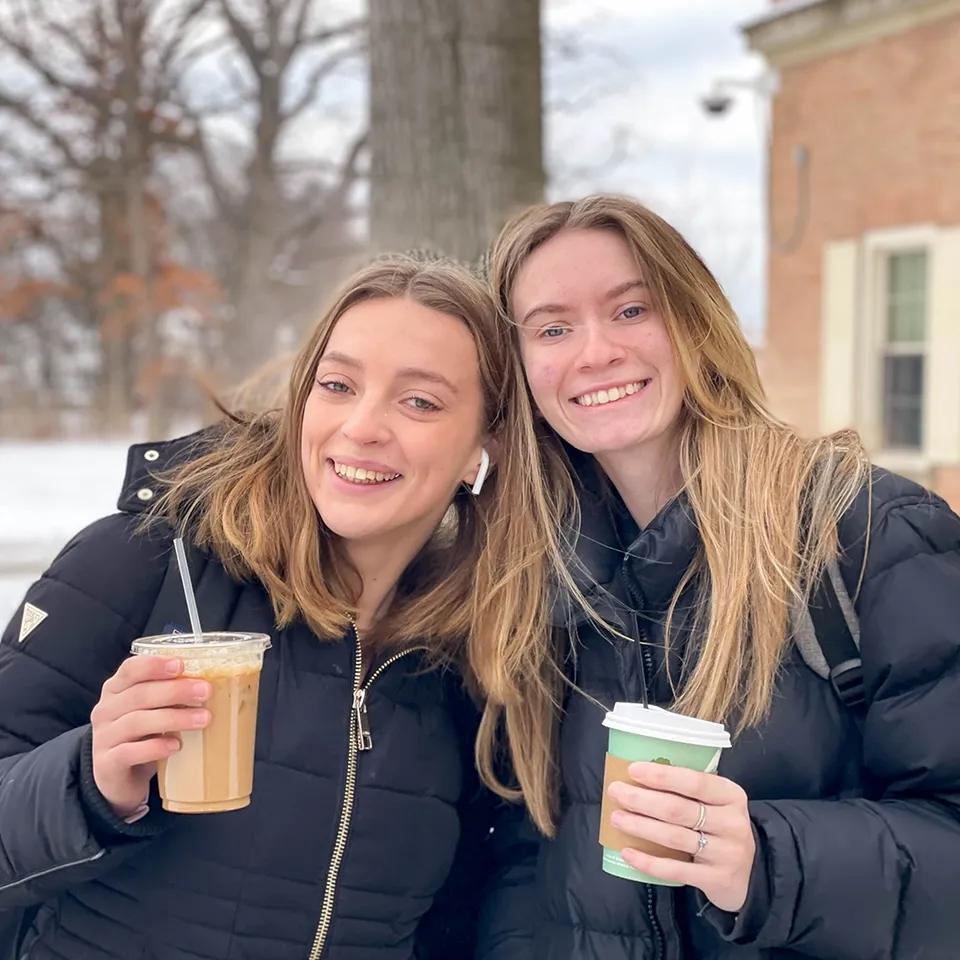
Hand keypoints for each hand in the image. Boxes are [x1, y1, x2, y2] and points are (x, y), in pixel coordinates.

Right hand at [90, 655, 210, 818]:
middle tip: (206, 692)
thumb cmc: (142, 736)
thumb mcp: (153, 711)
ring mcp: (103, 737)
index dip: (155, 665)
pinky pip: (129, 752)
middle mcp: (106, 710)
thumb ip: (172, 696)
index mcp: (116, 689)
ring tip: (203, 719)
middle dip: (176, 690)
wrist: (118, 778)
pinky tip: (176, 745)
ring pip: (137, 722)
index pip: (130, 669)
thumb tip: (214, 683)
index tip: (181, 665)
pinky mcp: (107, 764)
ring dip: (174, 718)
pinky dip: (155, 748)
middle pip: (139, 694)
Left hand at [608, 761, 754, 912]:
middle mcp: (732, 823)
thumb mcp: (717, 804)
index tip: (633, 769)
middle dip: (642, 799)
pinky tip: (628, 853)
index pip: (694, 781)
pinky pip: (676, 869)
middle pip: (678, 809)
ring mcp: (726, 853)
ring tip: (616, 818)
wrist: (750, 875)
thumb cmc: (721, 828)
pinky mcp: (716, 879)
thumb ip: (690, 791)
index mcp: (731, 796)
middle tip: (616, 792)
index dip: (662, 776)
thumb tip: (640, 776)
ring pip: (674, 836)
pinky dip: (649, 862)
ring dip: (640, 826)